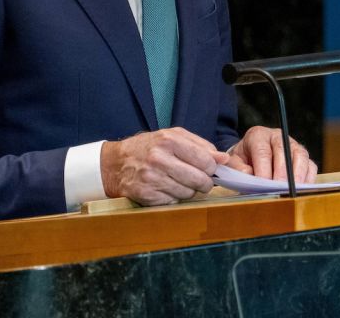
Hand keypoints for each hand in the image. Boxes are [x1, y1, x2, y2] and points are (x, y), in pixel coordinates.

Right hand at [99, 128, 229, 204]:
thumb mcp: (173, 137)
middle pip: (199, 180)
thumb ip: (201, 146)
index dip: (212, 168)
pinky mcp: (146, 195)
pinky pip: (174, 201)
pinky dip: (175, 197)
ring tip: (180, 181)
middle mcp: (159, 158)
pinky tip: (167, 188)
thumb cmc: (149, 147)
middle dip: (204, 183)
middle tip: (200, 180)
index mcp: (169, 140)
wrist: (115, 164)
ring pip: (188, 193)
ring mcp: (151, 178)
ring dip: (189, 191)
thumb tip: (224, 159)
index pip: (206, 160)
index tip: (209, 169)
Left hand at [226, 126, 317, 183]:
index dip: (264, 168)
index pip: (263, 151)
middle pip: (284, 151)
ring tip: (292, 191)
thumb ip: (237, 167)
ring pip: (300, 156)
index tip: (263, 184)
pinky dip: (308, 178)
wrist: (249, 154)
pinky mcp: (302, 156)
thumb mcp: (233, 161)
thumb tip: (250, 175)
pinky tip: (301, 190)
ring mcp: (292, 145)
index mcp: (258, 135)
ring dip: (298, 175)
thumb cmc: (242, 159)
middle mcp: (277, 136)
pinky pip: (310, 165)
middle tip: (279, 189)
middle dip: (282, 173)